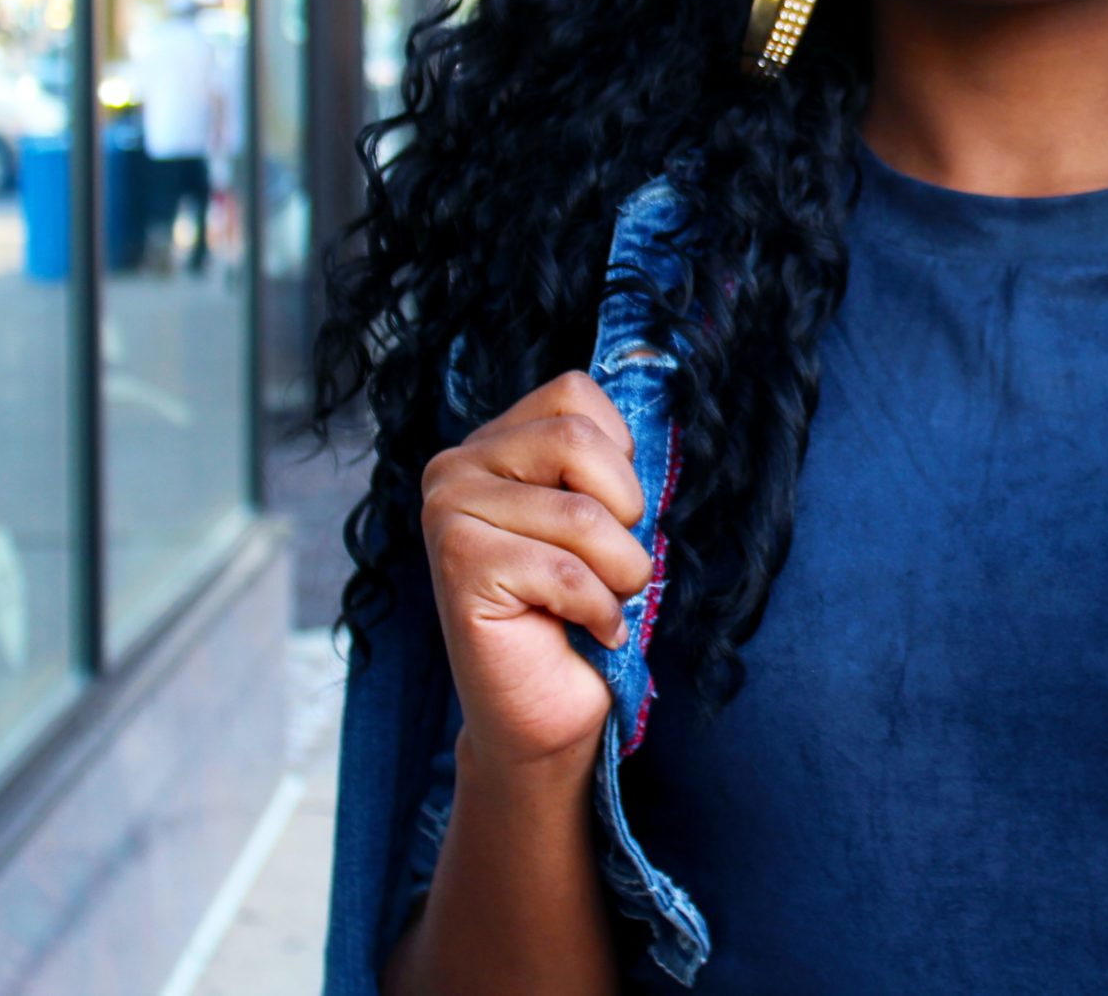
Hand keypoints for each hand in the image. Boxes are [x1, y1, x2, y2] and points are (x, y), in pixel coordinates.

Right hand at [419, 370, 653, 772]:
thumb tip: (659, 405)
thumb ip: (609, 465)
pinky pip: (566, 571)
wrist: (543, 715)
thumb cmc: (582, 612)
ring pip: (581, 515)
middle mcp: (456, 465)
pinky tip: (587, 631)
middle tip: (610, 566)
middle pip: (578, 438)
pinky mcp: (458, 565)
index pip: (574, 393)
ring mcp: (448, 512)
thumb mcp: (605, 520)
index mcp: (494, 442)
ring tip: (599, 602)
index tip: (610, 515)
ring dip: (619, 573)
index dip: (619, 457)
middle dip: (624, 513)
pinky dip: (599, 610)